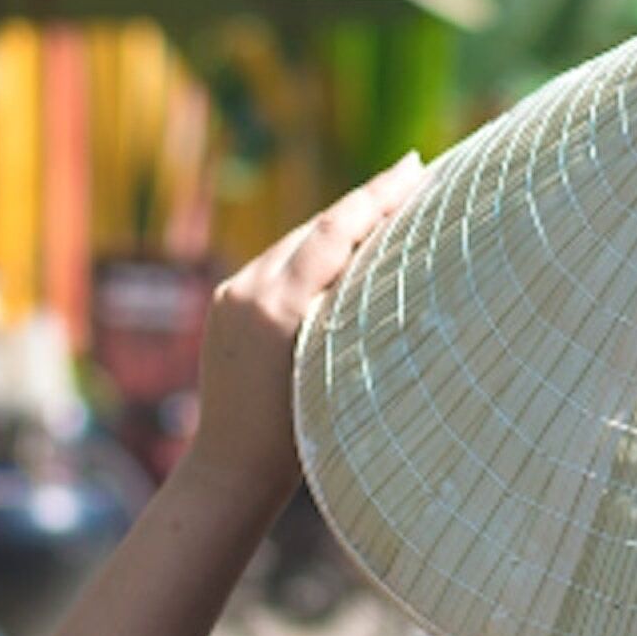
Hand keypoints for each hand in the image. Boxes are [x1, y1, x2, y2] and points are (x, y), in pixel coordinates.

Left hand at [179, 154, 428, 514]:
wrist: (230, 468)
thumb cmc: (300, 440)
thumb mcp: (339, 370)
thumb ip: (355, 309)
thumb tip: (391, 257)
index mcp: (279, 307)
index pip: (336, 231)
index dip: (378, 195)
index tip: (414, 166)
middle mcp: (249, 290)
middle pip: (316, 227)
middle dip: (363, 203)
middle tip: (411, 178)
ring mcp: (230, 294)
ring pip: (295, 242)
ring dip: (337, 227)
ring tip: (385, 211)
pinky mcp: (222, 302)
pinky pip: (275, 265)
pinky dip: (309, 254)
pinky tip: (339, 255)